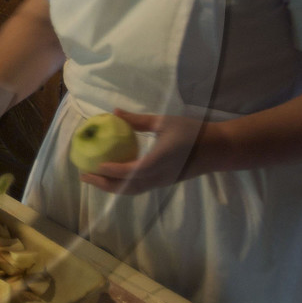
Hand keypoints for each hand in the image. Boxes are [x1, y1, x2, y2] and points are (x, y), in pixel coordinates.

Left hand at [76, 109, 203, 194]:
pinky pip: (139, 188)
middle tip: (84, 176)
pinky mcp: (164, 182)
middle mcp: (158, 176)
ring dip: (111, 187)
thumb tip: (114, 112)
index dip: (112, 171)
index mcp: (159, 161)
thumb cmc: (191, 132)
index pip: (131, 171)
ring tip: (94, 179)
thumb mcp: (164, 122)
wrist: (217, 149)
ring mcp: (161, 182)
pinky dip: (123, 185)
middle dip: (104, 184)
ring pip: (132, 191)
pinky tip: (114, 176)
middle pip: (127, 187)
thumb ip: (138, 120)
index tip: (95, 166)